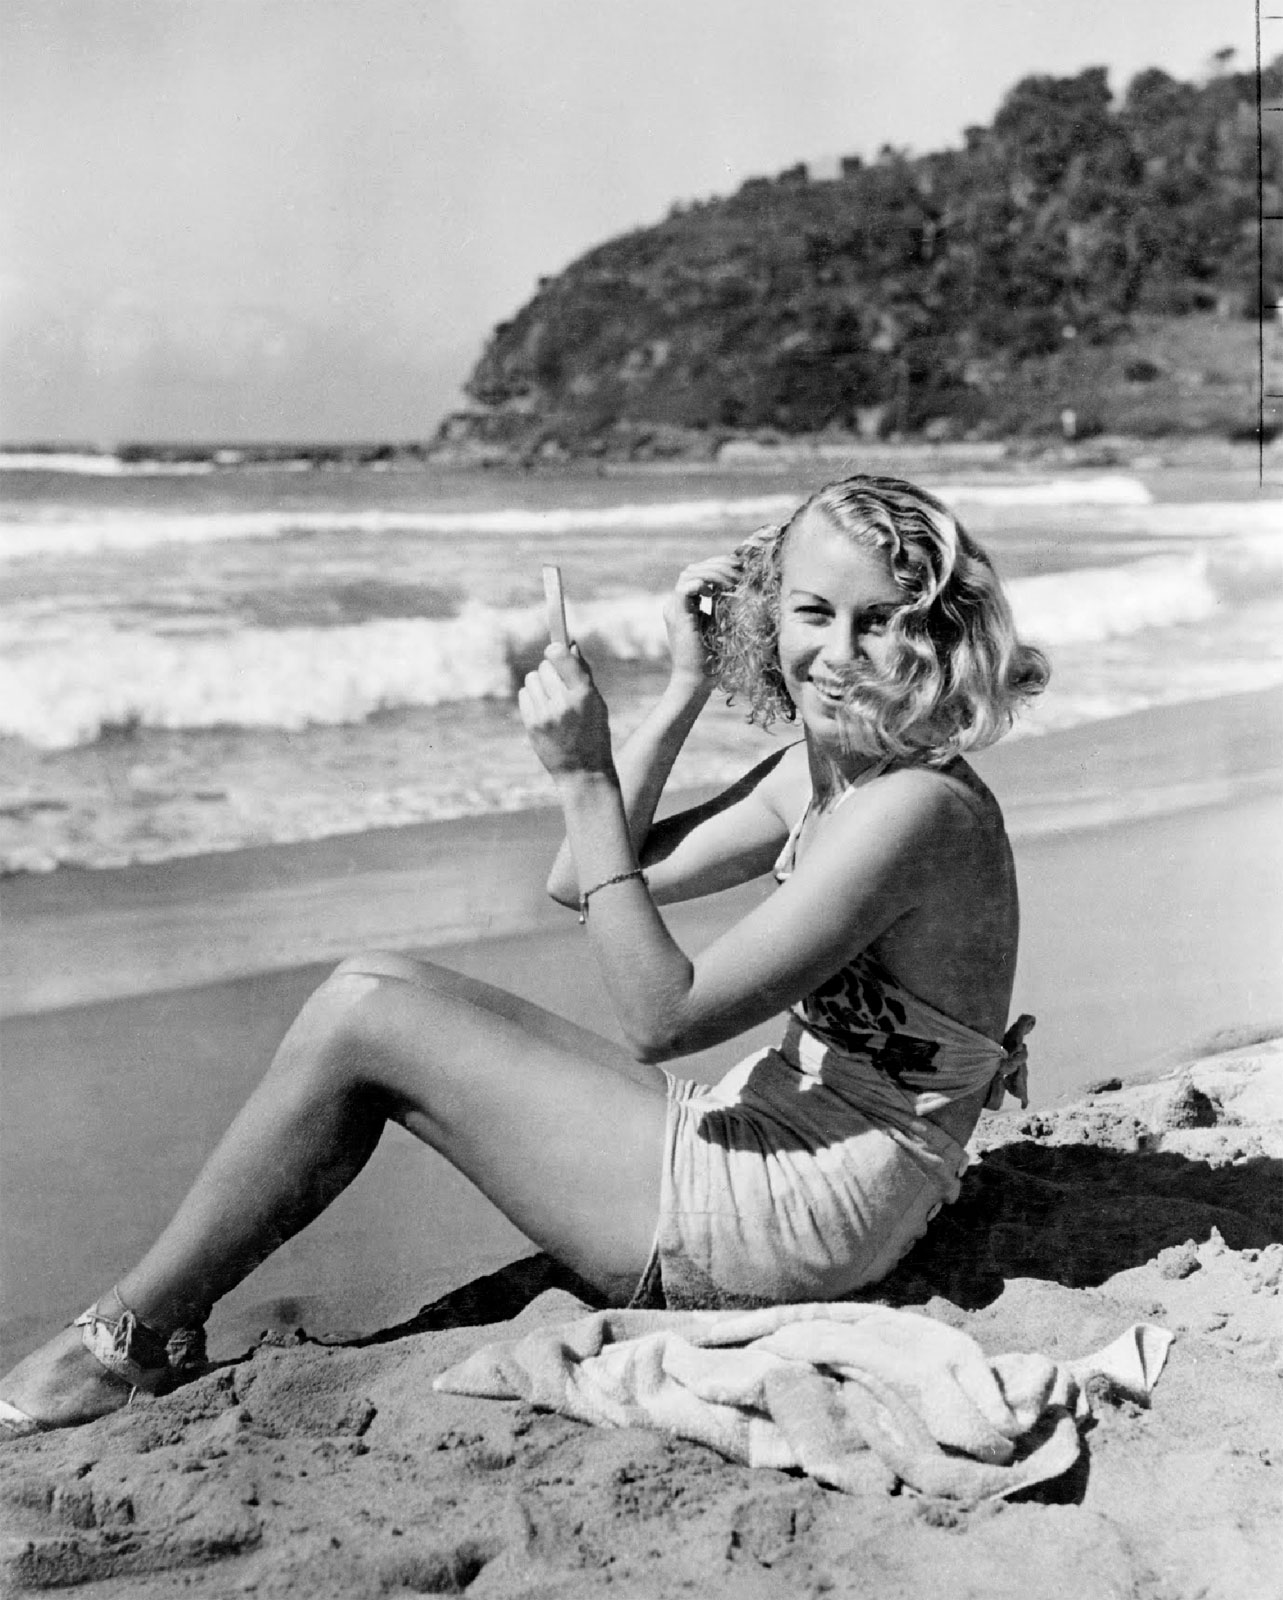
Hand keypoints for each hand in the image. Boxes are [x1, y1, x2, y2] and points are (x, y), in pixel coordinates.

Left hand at [518, 643, 615, 778]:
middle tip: (559, 683)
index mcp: (584, 694)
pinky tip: (544, 710)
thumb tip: (570, 644)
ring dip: (540, 684)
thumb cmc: (594, 734)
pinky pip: (524, 694)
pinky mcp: (532, 725)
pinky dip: (532, 698)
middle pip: (545, 666)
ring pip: (532, 679)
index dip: (556, 649)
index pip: (560, 656)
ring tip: (552, 700)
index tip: (554, 649)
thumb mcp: (597, 704)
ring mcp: (545, 715)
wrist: (583, 772)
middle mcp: (563, 703)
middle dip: (551, 670)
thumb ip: (582, 674)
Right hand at [663, 553, 742, 685]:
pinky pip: (685, 588)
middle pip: (694, 569)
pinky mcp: (677, 615)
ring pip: (689, 574)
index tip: (740, 569)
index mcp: (686, 605)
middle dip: (719, 564)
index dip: (718, 566)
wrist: (697, 680)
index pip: (698, 573)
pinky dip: (703, 583)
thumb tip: (738, 588)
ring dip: (715, 573)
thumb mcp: (720, 625)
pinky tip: (717, 591)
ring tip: (733, 582)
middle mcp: (677, 604)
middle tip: (739, 570)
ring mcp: (674, 608)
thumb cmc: (711, 659)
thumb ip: (722, 606)